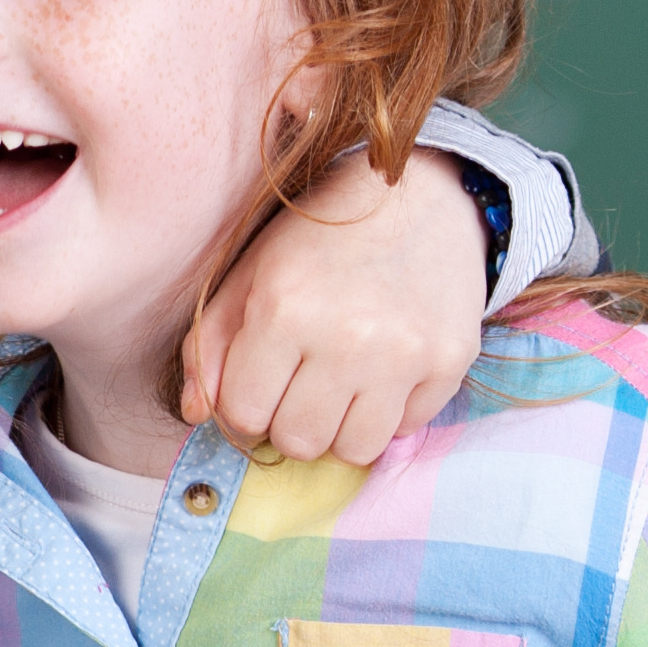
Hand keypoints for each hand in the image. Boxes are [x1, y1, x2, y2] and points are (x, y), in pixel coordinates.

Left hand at [185, 148, 489, 465]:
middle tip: (301, 383)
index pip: (245, 414)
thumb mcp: (248, 275)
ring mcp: (406, 354)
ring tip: (340, 386)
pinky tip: (384, 369)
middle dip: (290, 421)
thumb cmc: (318, 239)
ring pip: (355, 449)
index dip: (246, 405)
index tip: (260, 381)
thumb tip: (196, 413)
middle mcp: (347, 338)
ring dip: (340, 428)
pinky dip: (390, 412)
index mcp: (284, 310)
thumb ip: (208, 345)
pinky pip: (407, 429)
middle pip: (299, 442)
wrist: (418, 197)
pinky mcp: (451, 361)